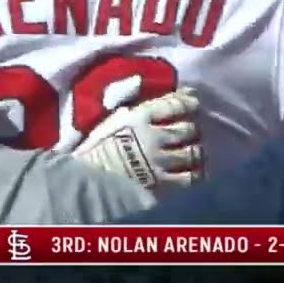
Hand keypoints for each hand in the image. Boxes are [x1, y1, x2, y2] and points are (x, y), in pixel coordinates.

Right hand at [72, 87, 202, 192]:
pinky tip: (194, 171)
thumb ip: (138, 108)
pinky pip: (190, 178)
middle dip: (192, 128)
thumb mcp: (115, 119)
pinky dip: (196, 173)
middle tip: (192, 130)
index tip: (194, 103)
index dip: (188, 102)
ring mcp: (160, 161)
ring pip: (193, 152)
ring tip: (193, 151)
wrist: (87, 178)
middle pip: (188, 129)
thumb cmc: (98, 146)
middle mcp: (154, 137)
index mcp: (140, 117)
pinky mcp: (162, 183)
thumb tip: (161, 99)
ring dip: (196, 150)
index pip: (174, 105)